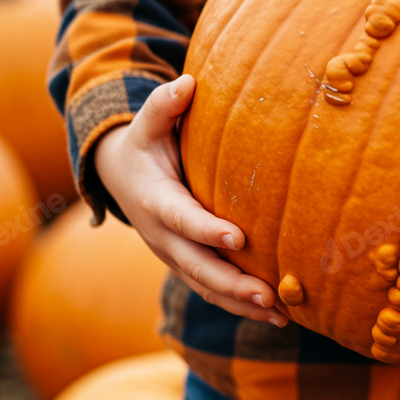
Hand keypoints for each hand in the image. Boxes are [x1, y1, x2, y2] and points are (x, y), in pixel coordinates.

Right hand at [93, 74, 287, 325]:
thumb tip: (186, 83)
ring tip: (280, 315)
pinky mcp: (186, 264)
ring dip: (241, 304)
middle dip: (232, 283)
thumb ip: (163, 104)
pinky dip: (239, 306)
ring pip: (206, 286)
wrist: (119, 176)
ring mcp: (173, 255)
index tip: (238, 237)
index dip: (207, 230)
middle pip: (197, 266)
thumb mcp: (148, 122)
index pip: (182, 219)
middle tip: (268, 295)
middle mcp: (162, 236)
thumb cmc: (144, 143)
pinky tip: (276, 316)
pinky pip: (211, 291)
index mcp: (154, 200)